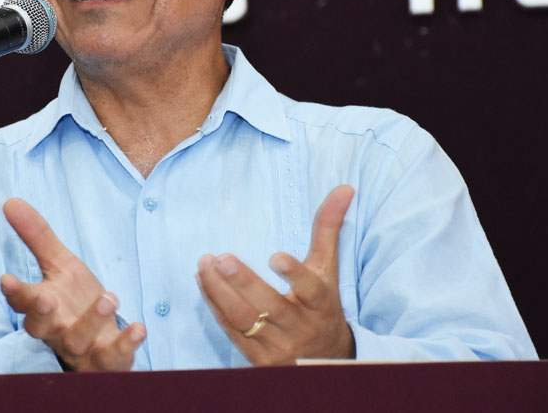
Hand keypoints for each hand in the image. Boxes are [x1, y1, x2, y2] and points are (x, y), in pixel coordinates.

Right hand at [0, 198, 146, 370]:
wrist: (101, 345)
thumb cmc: (75, 302)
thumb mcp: (61, 265)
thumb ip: (37, 236)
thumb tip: (11, 201)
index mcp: (43, 305)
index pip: (22, 300)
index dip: (14, 292)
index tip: (6, 278)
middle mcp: (57, 330)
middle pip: (41, 327)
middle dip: (41, 314)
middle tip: (46, 298)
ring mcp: (81, 348)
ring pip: (78, 340)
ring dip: (92, 320)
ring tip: (109, 296)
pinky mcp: (107, 361)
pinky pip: (113, 358)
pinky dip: (126, 344)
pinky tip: (139, 327)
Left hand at [196, 184, 355, 364]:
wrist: (326, 360)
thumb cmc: (322, 305)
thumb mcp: (328, 269)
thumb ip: (328, 229)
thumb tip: (345, 188)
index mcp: (320, 303)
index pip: (310, 289)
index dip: (294, 274)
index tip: (276, 257)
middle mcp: (299, 326)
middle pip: (270, 307)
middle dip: (244, 283)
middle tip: (221, 259)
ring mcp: (277, 345)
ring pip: (244, 320)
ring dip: (219, 292)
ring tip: (204, 265)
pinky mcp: (257, 358)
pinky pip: (231, 331)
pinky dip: (215, 305)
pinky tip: (203, 281)